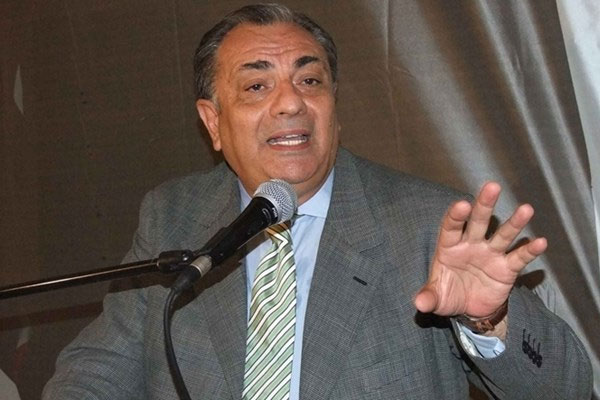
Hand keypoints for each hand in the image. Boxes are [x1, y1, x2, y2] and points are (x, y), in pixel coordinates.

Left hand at [414, 182, 546, 318]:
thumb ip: (428, 298)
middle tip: (492, 186)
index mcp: (450, 247)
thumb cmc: (448, 295)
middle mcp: (471, 245)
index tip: (462, 204)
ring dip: (514, 223)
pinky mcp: (507, 268)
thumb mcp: (436, 298)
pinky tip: (540, 242)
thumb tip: (420, 303)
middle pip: (478, 221)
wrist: (469, 309)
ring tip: (526, 209)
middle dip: (484, 205)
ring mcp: (490, 254)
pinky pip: (519, 257)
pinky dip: (530, 250)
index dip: (456, 216)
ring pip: (503, 234)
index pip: (451, 227)